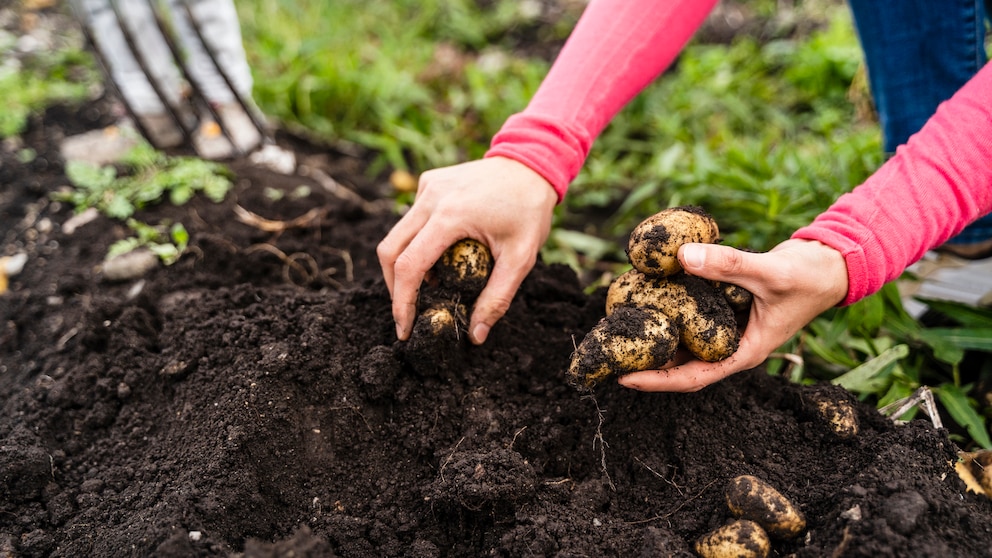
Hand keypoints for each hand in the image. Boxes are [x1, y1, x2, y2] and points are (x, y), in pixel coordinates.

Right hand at [377, 156, 558, 343]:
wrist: (533, 162)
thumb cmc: (529, 209)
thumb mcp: (521, 258)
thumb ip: (497, 298)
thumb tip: (476, 336)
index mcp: (450, 216)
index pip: (409, 266)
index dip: (401, 302)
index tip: (404, 328)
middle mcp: (431, 198)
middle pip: (390, 251)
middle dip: (394, 287)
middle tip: (410, 312)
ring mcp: (427, 187)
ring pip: (396, 234)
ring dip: (405, 265)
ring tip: (432, 285)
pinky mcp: (429, 182)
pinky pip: (412, 218)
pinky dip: (417, 242)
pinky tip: (441, 253)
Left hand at [618, 239, 848, 391]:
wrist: (830, 264)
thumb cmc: (809, 277)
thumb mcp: (769, 271)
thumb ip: (728, 264)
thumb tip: (682, 256)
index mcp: (743, 352)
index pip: (694, 376)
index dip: (658, 380)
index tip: (624, 378)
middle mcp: (730, 343)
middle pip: (681, 361)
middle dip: (647, 359)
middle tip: (609, 352)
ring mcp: (726, 326)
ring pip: (684, 336)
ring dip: (655, 333)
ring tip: (619, 327)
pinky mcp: (723, 306)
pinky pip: (691, 311)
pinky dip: (671, 305)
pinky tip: (647, 295)